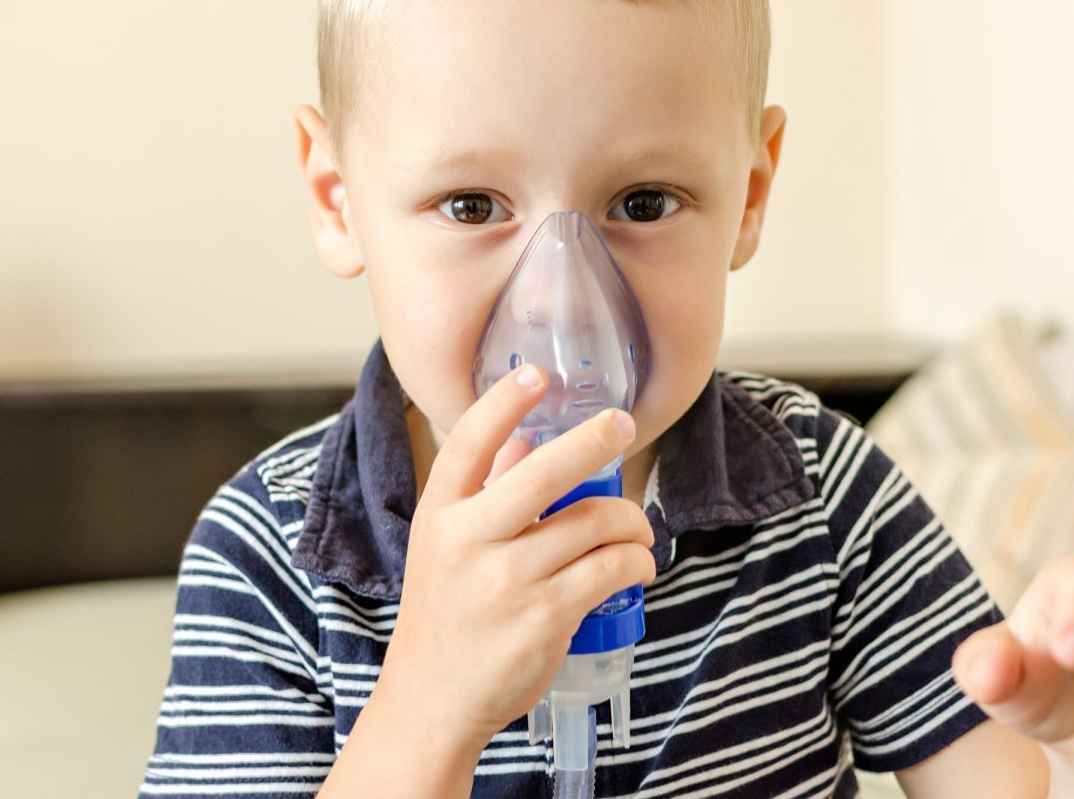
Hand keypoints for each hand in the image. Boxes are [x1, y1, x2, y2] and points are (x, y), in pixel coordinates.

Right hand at [376, 364, 656, 751]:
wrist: (435, 700)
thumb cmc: (447, 616)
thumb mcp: (446, 547)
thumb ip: (485, 494)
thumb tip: (526, 443)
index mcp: (439, 515)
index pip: (468, 444)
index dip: (502, 403)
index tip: (535, 374)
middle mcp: (468, 540)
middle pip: (543, 471)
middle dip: (593, 440)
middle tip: (621, 425)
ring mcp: (507, 579)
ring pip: (592, 522)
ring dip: (630, 521)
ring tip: (638, 530)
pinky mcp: (545, 616)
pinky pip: (609, 569)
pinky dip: (636, 561)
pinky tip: (637, 564)